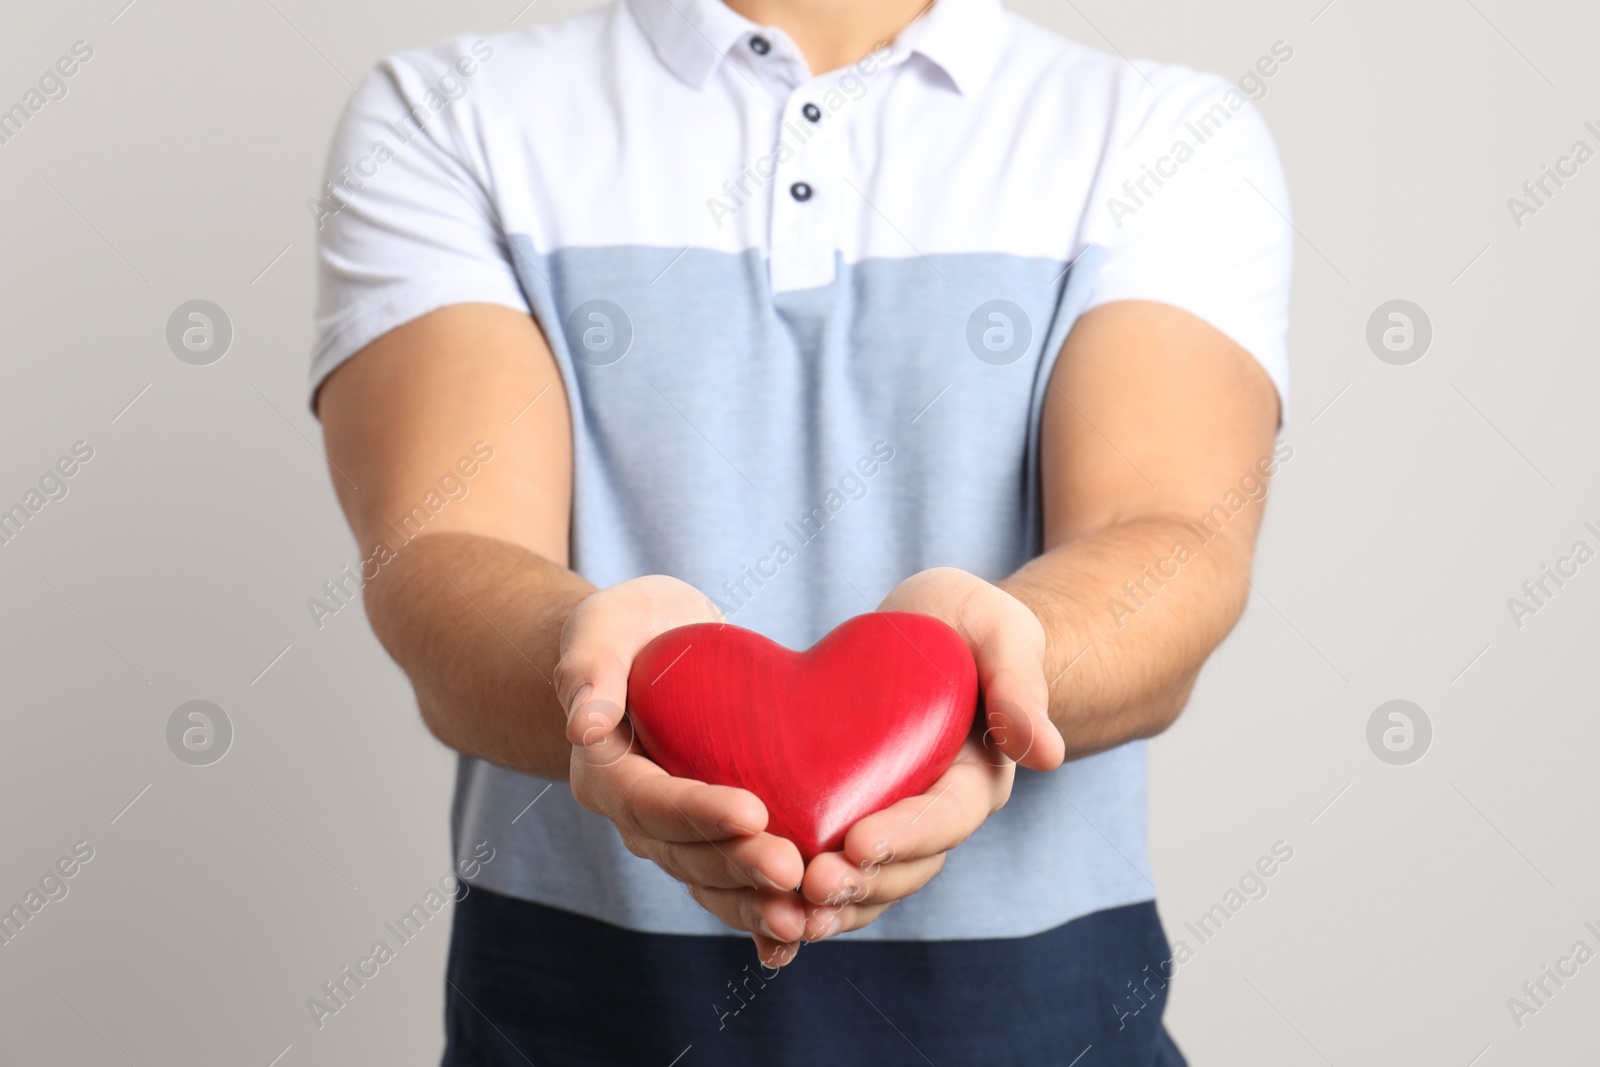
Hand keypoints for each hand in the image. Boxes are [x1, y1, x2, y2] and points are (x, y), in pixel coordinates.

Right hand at [559, 575, 808, 966]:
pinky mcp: (710, 835)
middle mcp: (636, 816)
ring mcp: (673, 834)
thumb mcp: (599, 629)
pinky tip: (795, 941)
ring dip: (755, 904)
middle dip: (740, 867)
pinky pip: (731, 883)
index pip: (652, 801)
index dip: (700, 812)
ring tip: (805, 919)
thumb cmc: (624, 629)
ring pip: (712, 880)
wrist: (649, 644)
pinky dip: (758, 916)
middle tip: (794, 872)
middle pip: (687, 853)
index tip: (752, 812)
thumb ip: (586, 670)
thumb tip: (583, 725)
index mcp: (605, 773)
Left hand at [798, 567, 1065, 940]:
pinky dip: (803, 893)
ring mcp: (895, 820)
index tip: (859, 842)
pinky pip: (835, 865)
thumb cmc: (969, 622)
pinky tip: (765, 906)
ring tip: (783, 910)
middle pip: (907, 865)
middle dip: (861, 881)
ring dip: (831, 902)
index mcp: (976, 775)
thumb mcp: (1000, 633)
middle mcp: (937, 812)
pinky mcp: (853, 815)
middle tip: (811, 885)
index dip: (906, 834)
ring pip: (870, 880)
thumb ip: (1020, 686)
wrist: (931, 627)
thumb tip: (1045, 754)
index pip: (947, 817)